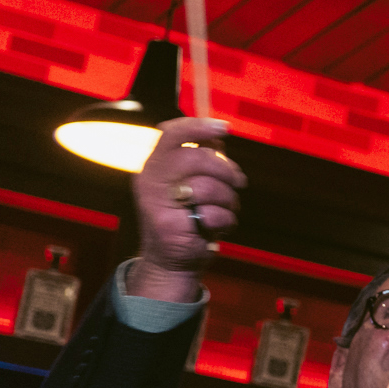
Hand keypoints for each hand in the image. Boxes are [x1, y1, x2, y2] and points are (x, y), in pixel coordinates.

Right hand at [132, 118, 242, 299]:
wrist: (172, 260)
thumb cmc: (188, 216)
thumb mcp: (190, 182)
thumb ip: (201, 158)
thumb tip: (218, 135)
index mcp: (155, 165)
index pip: (172, 134)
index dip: (199, 127)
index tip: (224, 127)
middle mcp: (150, 180)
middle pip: (196, 158)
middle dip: (226, 170)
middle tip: (238, 182)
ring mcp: (157, 203)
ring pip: (208, 187)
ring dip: (229, 199)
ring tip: (225, 208)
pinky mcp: (170, 226)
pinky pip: (213, 215)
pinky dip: (225, 221)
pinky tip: (216, 227)